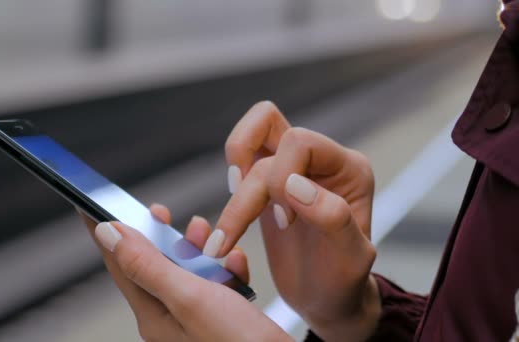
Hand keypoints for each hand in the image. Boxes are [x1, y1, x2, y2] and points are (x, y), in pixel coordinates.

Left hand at [78, 204, 291, 341]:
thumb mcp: (188, 297)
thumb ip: (147, 265)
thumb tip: (110, 235)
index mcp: (153, 314)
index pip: (118, 264)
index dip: (104, 231)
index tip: (89, 205)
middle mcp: (170, 316)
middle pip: (152, 264)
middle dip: (159, 234)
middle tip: (160, 212)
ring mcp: (195, 316)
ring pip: (185, 269)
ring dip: (195, 247)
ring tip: (204, 233)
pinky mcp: (220, 314)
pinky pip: (214, 281)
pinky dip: (223, 265)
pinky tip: (235, 263)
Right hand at [203, 101, 380, 340]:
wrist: (326, 299)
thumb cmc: (343, 281)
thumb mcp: (351, 260)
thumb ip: (333, 217)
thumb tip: (294, 184)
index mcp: (348, 168)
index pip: (300, 142)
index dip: (282, 178)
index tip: (286, 222)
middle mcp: (319, 160)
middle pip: (266, 128)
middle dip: (251, 181)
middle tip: (261, 219)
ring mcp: (290, 168)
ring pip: (248, 140)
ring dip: (234, 184)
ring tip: (229, 231)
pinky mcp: (266, 184)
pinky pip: (239, 162)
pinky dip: (228, 192)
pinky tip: (228, 228)